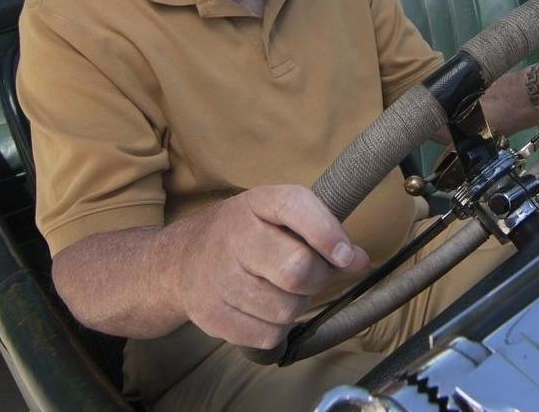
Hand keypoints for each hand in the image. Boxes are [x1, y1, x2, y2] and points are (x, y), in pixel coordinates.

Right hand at [169, 185, 368, 348]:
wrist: (180, 262)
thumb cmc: (245, 235)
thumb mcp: (278, 214)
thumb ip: (322, 230)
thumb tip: (358, 260)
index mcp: (256, 203)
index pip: (295, 207)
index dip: (328, 234)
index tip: (347, 256)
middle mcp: (233, 237)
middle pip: (297, 269)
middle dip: (316, 278)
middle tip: (309, 275)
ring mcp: (218, 279)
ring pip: (287, 310)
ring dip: (296, 306)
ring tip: (281, 290)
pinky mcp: (211, 317)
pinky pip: (268, 336)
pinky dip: (276, 329)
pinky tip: (264, 309)